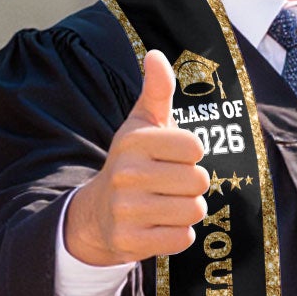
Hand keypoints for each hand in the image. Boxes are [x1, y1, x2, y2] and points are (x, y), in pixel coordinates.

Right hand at [62, 50, 210, 265]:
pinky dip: (178, 234)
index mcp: (134, 141)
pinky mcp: (130, 241)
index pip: (195, 147)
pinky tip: (159, 225)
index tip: (171, 157)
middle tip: (170, 185)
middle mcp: (127, 173)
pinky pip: (182, 239)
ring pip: (194, 211)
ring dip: (187, 210)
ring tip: (165, 204)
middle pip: (199, 181)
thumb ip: (157, 91)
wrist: (98, 213)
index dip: (190, 155)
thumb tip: (156, 55)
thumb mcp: (142, 124)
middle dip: (192, 185)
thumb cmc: (132, 162)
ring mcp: (127, 210)